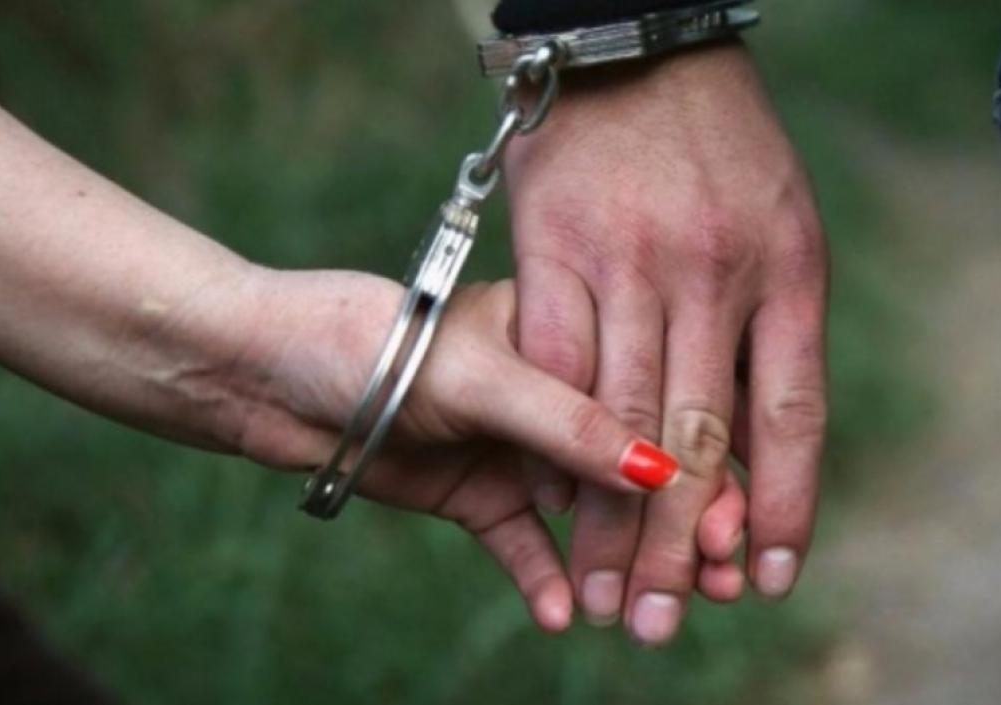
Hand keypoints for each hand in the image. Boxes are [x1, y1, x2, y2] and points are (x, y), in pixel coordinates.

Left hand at [206, 271, 678, 630]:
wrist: (264, 373)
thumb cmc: (368, 341)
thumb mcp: (476, 372)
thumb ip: (566, 421)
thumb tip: (660, 472)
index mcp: (570, 334)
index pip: (659, 399)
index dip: (704, 461)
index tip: (736, 522)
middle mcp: (554, 392)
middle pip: (637, 465)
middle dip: (682, 524)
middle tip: (717, 582)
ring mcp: (516, 446)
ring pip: (589, 515)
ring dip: (626, 561)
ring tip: (656, 614)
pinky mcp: (475, 493)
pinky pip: (523, 547)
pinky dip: (544, 581)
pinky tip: (566, 616)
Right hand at [504, 42, 827, 643]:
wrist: (634, 53)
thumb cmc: (718, 150)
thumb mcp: (777, 232)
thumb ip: (763, 340)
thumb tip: (749, 458)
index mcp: (788, 268)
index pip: (791, 416)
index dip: (782, 506)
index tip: (767, 580)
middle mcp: (712, 271)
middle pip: (697, 434)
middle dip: (681, 542)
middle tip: (664, 623)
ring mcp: (629, 259)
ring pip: (618, 415)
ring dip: (608, 517)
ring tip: (603, 594)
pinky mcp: (554, 247)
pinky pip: (552, 363)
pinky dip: (549, 440)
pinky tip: (548, 505)